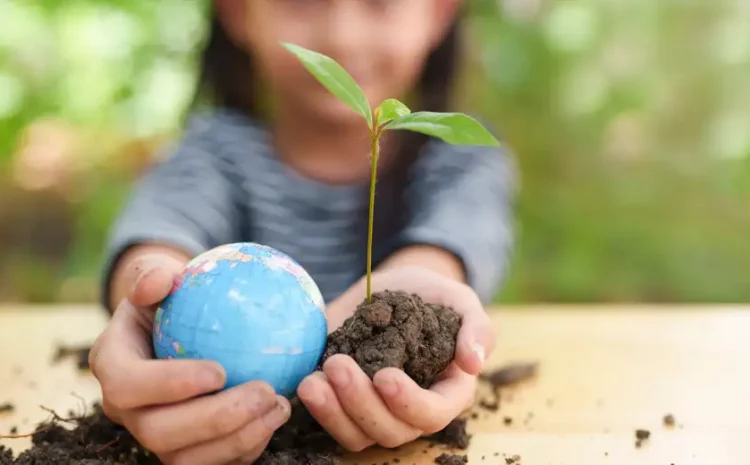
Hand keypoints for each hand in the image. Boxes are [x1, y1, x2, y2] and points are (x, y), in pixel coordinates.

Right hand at [89, 253, 290, 464]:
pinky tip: (276, 416)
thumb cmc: (172, 296)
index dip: (169, 385)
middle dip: (215, 419)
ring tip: (279, 405)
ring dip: (238, 438)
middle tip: (263, 391)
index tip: (219, 370)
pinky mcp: (186, 450)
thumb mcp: (158, 274)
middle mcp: (129, 410)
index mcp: (114, 365)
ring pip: (186, 459)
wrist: (180, 327)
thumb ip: (153, 273)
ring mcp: (156, 436)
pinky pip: (215, 463)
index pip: (128, 385)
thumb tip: (162, 279)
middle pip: (159, 433)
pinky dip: (247, 447)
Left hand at [297, 266, 494, 450]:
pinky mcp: (344, 402)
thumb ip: (476, 327)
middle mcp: (410, 409)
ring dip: (334, 412)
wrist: (392, 286)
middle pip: (391, 430)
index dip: (409, 403)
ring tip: (313, 382)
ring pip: (358, 435)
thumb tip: (474, 362)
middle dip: (362, 404)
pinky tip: (305, 381)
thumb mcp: (458, 299)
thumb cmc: (431, 295)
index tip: (385, 376)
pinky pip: (332, 422)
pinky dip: (318, 409)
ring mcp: (375, 409)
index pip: (433, 414)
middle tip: (338, 365)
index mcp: (446, 391)